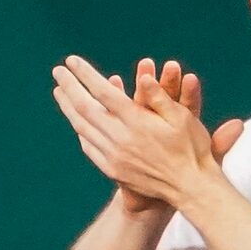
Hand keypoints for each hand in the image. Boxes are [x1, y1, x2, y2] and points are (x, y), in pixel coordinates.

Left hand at [54, 56, 243, 212]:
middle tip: (58, 71)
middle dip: (69, 87)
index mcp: (137, 121)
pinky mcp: (113, 169)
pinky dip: (80, 129)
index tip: (72, 61)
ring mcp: (114, 155)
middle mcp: (120, 137)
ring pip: (82, 127)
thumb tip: (144, 78)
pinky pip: (89, 146)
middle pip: (85, 107)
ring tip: (59, 92)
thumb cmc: (192, 149)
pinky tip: (76, 121)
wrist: (191, 188)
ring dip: (68, 107)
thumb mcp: (184, 118)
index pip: (103, 92)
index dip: (86, 75)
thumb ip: (160, 97)